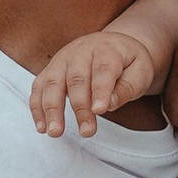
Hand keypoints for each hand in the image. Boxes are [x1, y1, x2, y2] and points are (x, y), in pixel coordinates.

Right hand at [30, 28, 161, 139]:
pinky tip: (42, 127)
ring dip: (51, 109)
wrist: (113, 44)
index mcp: (106, 49)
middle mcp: (80, 51)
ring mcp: (61, 60)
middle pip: (76, 79)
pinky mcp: (50, 70)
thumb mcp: (140, 70)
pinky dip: (37, 107)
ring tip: (55, 132)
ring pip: (52, 83)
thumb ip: (128, 87)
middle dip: (80, 107)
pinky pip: (39, 87)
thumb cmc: (127, 61)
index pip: (103, 70)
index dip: (100, 91)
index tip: (100, 110)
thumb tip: (110, 104)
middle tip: (86, 131)